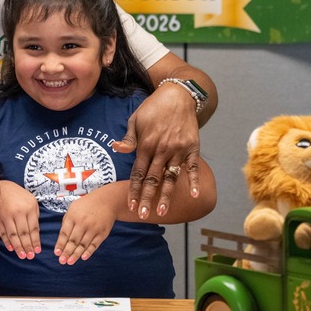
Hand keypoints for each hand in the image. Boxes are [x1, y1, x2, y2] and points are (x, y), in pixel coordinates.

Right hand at [0, 181, 40, 259]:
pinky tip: (11, 249)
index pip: (33, 228)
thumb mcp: (31, 201)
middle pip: (24, 233)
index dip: (35, 241)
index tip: (37, 251)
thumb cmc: (18, 196)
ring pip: (13, 235)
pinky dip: (7, 242)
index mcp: (29, 207)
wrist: (0, 188)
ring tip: (22, 256)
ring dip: (18, 247)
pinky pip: (3, 233)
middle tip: (30, 257)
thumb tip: (35, 234)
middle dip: (27, 247)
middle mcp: (18, 212)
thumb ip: (34, 216)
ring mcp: (6, 215)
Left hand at [55, 191, 113, 264]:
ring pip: (83, 245)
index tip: (56, 253)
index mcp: (73, 216)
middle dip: (66, 252)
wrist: (106, 201)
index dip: (60, 244)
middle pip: (73, 241)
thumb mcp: (73, 208)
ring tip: (69, 262)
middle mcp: (83, 223)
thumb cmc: (86, 205)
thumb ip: (67, 221)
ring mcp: (93, 229)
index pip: (64, 233)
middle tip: (61, 261)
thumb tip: (62, 238)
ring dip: (76, 255)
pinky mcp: (102, 233)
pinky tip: (83, 258)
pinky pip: (94, 245)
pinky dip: (88, 252)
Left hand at [111, 83, 200, 218]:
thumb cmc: (153, 108)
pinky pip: (193, 167)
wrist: (178, 95)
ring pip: (170, 177)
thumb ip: (129, 138)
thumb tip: (116, 149)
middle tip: (143, 215)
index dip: (134, 190)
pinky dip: (194, 180)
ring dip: (166, 195)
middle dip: (147, 198)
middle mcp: (161, 149)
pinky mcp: (192, 147)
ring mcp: (178, 149)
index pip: (138, 172)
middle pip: (153, 179)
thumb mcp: (135, 119)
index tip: (131, 205)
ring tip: (161, 211)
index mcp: (146, 144)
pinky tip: (194, 194)